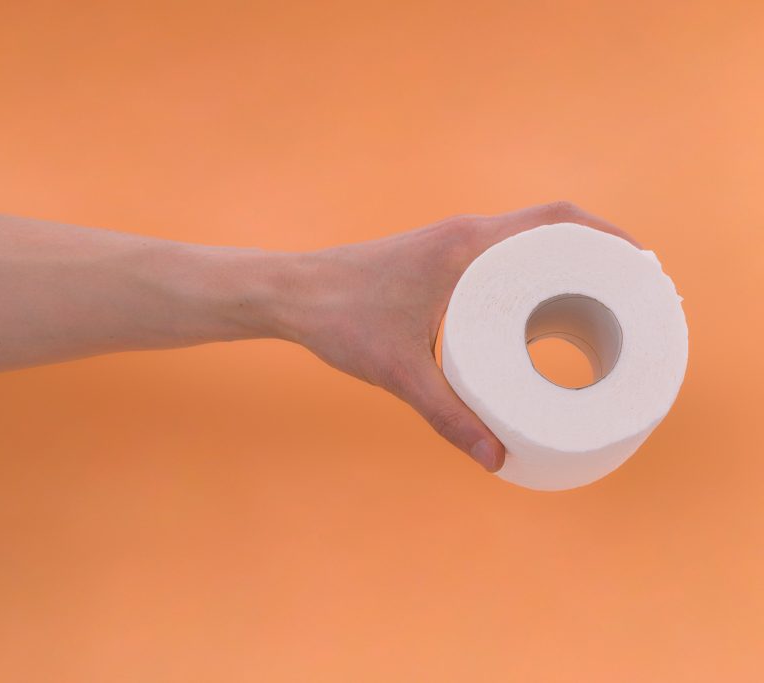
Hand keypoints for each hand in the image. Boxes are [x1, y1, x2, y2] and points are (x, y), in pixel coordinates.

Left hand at [282, 202, 638, 472]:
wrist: (291, 293)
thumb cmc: (340, 320)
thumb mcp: (399, 372)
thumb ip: (448, 416)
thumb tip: (497, 460)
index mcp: (468, 247)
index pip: (560, 221)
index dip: (612, 239)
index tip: (645, 269)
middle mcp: (465, 235)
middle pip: (556, 225)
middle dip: (602, 253)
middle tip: (635, 293)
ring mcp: (451, 242)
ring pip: (528, 237)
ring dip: (567, 258)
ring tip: (601, 300)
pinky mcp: (438, 258)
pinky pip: (503, 252)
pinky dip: (533, 268)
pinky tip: (540, 305)